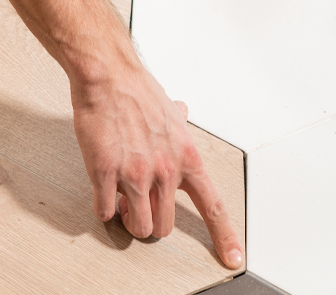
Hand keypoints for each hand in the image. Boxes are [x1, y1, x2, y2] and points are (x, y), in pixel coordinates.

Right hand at [72, 67, 243, 268]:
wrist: (109, 77)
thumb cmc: (138, 92)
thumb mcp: (172, 113)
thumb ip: (178, 128)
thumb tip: (182, 115)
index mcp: (187, 159)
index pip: (213, 207)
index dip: (225, 237)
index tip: (232, 258)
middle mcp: (166, 170)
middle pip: (164, 228)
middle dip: (150, 223)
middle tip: (139, 208)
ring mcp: (136, 174)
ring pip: (138, 226)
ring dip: (128, 220)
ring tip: (122, 202)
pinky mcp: (107, 173)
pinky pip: (105, 210)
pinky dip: (103, 208)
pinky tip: (103, 193)